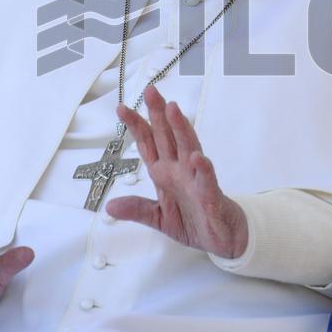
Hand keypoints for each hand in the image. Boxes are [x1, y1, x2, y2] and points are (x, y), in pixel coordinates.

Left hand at [106, 85, 248, 258]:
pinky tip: (198, 158)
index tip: (122, 108)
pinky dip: (204, 170)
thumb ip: (137, 209)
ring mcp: (197, 180)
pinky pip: (208, 182)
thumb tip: (109, 206)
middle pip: (169, 137)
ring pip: (189, 149)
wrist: (222, 238)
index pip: (149, 144)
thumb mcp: (158, 218)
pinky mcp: (211, 197)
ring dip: (182, 130)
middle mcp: (181, 170)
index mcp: (165, 173)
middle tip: (151, 92)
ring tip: (174, 111)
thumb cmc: (194, 220)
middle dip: (159, 115)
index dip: (136, 126)